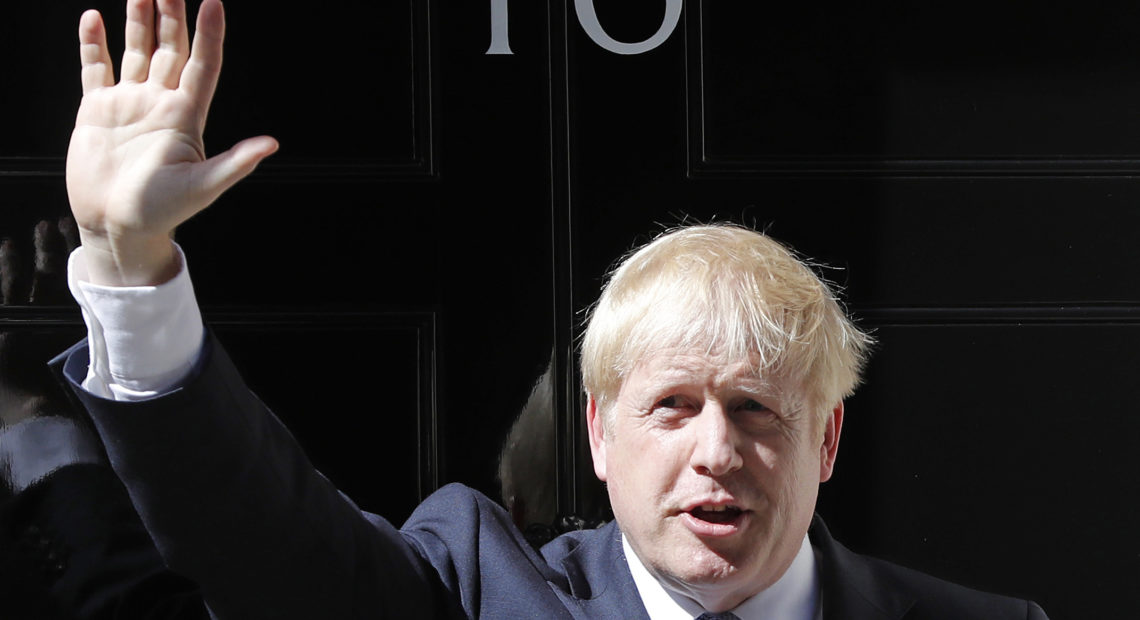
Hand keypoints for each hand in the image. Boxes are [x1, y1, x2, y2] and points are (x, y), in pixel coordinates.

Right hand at [66, 0, 276, 285]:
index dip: (209, 34)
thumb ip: (235, 163)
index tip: (214, 2)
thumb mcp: (204, 186)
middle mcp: (160, 104)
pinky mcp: (97, 111)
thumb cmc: (162, 212)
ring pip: (137, 52)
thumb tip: (271, 144)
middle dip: (173, 16)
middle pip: (171, 50)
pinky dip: (94, 44)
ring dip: (139, 21)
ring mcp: (129, 104)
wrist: (117, 227)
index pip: (202, 65)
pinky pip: (96, 69)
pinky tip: (95, 18)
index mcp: (186, 117)